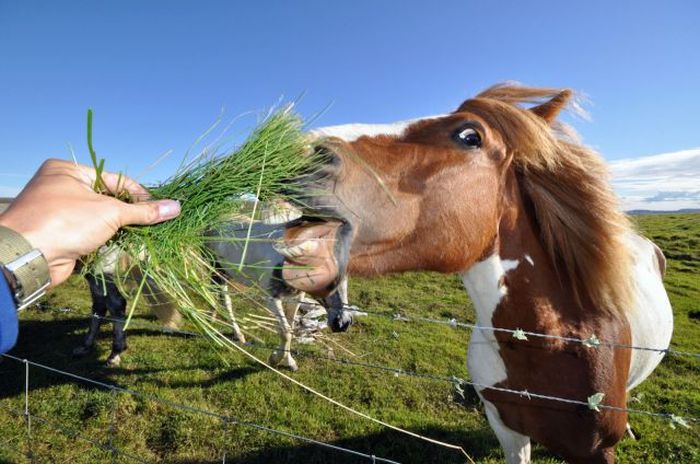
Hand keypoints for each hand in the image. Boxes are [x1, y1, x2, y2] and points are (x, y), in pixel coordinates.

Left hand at [0, 159, 180, 285]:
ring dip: (118, 229)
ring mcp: (59, 211)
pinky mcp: (60, 233)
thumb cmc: (66, 222)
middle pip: (109, 198)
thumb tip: (175, 207)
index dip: (140, 195)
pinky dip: (104, 240)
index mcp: (69, 171)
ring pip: (100, 218)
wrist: (28, 257)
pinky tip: (116, 247)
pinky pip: (90, 233)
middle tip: (152, 224)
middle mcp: (62, 187)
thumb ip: (143, 211)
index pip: (116, 179)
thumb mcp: (110, 212)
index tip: (160, 209)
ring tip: (137, 237)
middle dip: (129, 214)